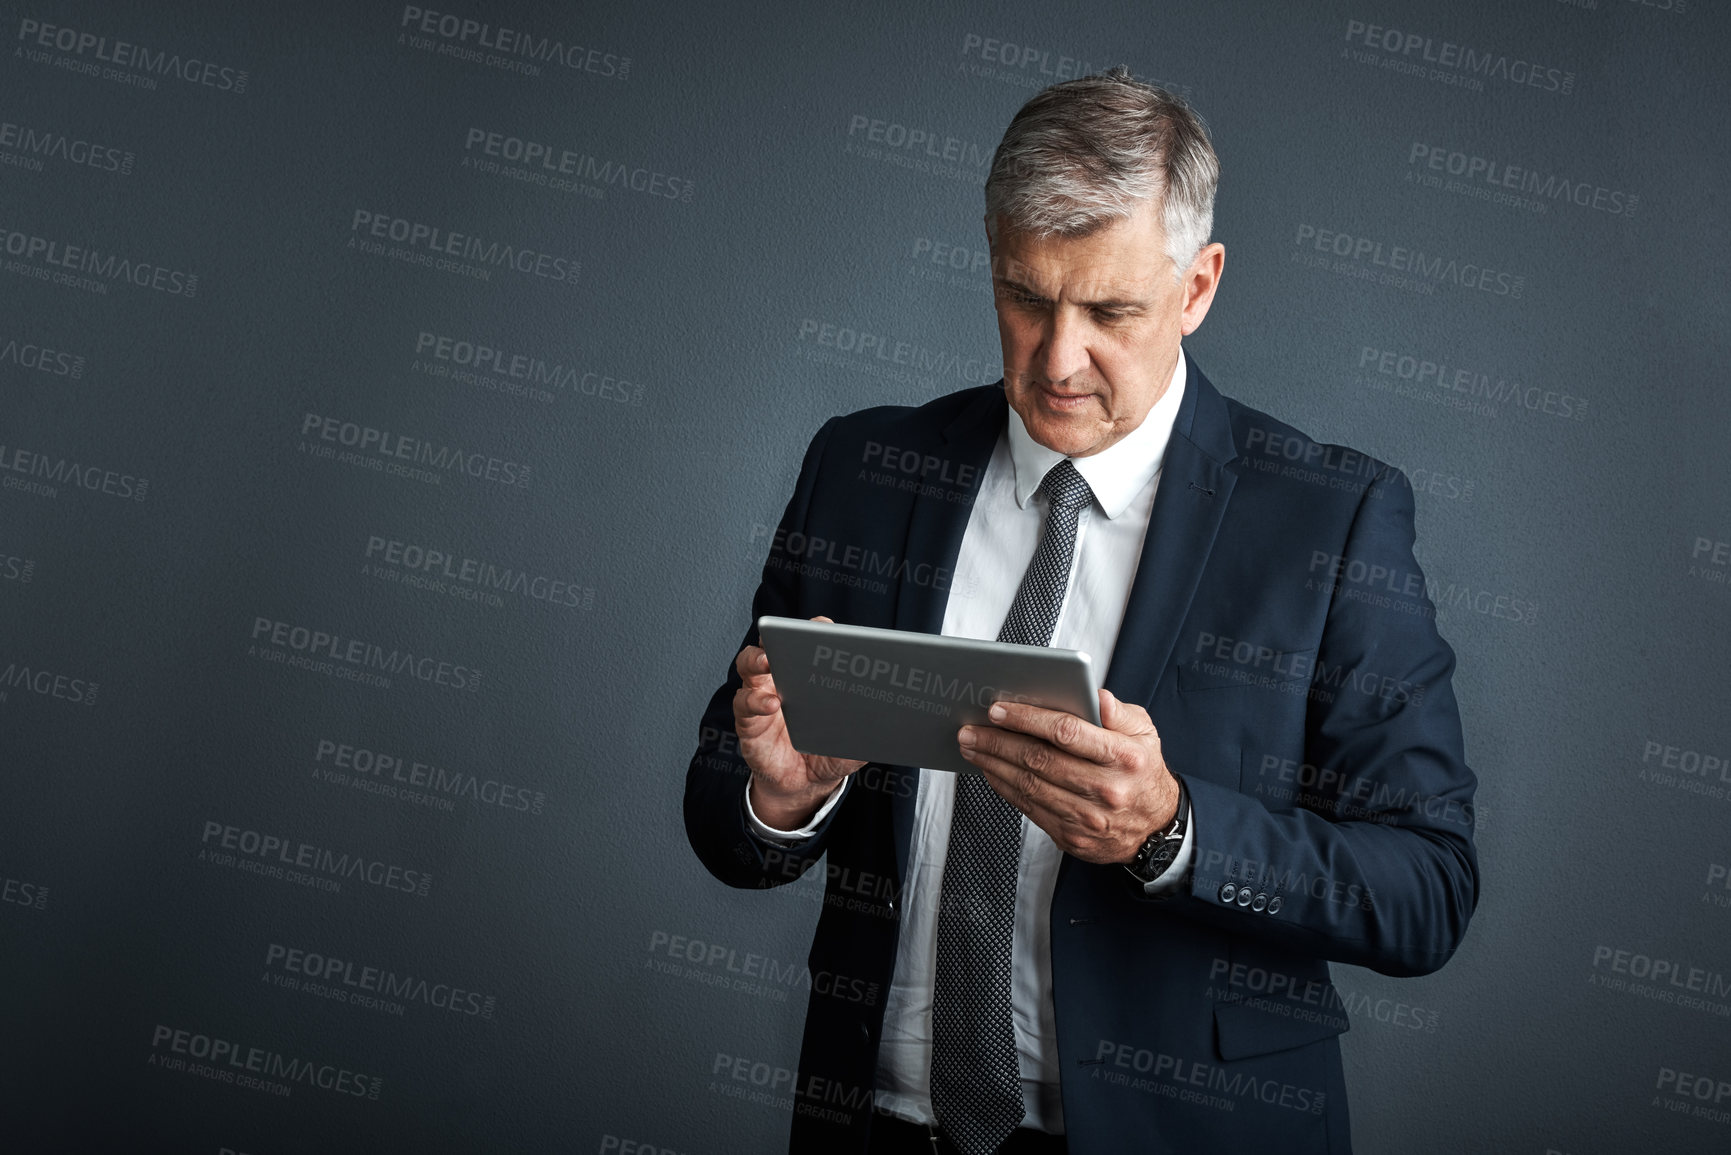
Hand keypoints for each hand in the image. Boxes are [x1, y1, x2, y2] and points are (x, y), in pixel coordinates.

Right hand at [733, 615, 865, 828]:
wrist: (803, 785)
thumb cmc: (828, 754)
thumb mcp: (853, 743)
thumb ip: (867, 731)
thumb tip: (891, 722)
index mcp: (807, 675)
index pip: (808, 642)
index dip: (814, 630)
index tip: (823, 626)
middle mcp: (781, 678)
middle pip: (773, 644)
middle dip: (779, 636)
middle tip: (790, 638)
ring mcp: (761, 696)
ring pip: (749, 665)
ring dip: (757, 659)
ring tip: (769, 662)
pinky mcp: (748, 721)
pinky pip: (744, 704)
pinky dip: (755, 701)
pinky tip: (771, 705)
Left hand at [957, 688, 1178, 863]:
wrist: (1155, 828)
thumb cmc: (1142, 770)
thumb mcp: (1145, 733)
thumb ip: (1120, 712)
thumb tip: (1095, 697)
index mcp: (1123, 757)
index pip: (1067, 733)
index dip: (1028, 720)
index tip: (998, 710)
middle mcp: (1106, 789)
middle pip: (1040, 760)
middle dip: (998, 742)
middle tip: (970, 728)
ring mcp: (1087, 817)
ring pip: (1029, 786)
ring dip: (993, 765)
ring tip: (972, 747)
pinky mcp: (1072, 836)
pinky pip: (1029, 808)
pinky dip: (1004, 787)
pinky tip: (991, 771)